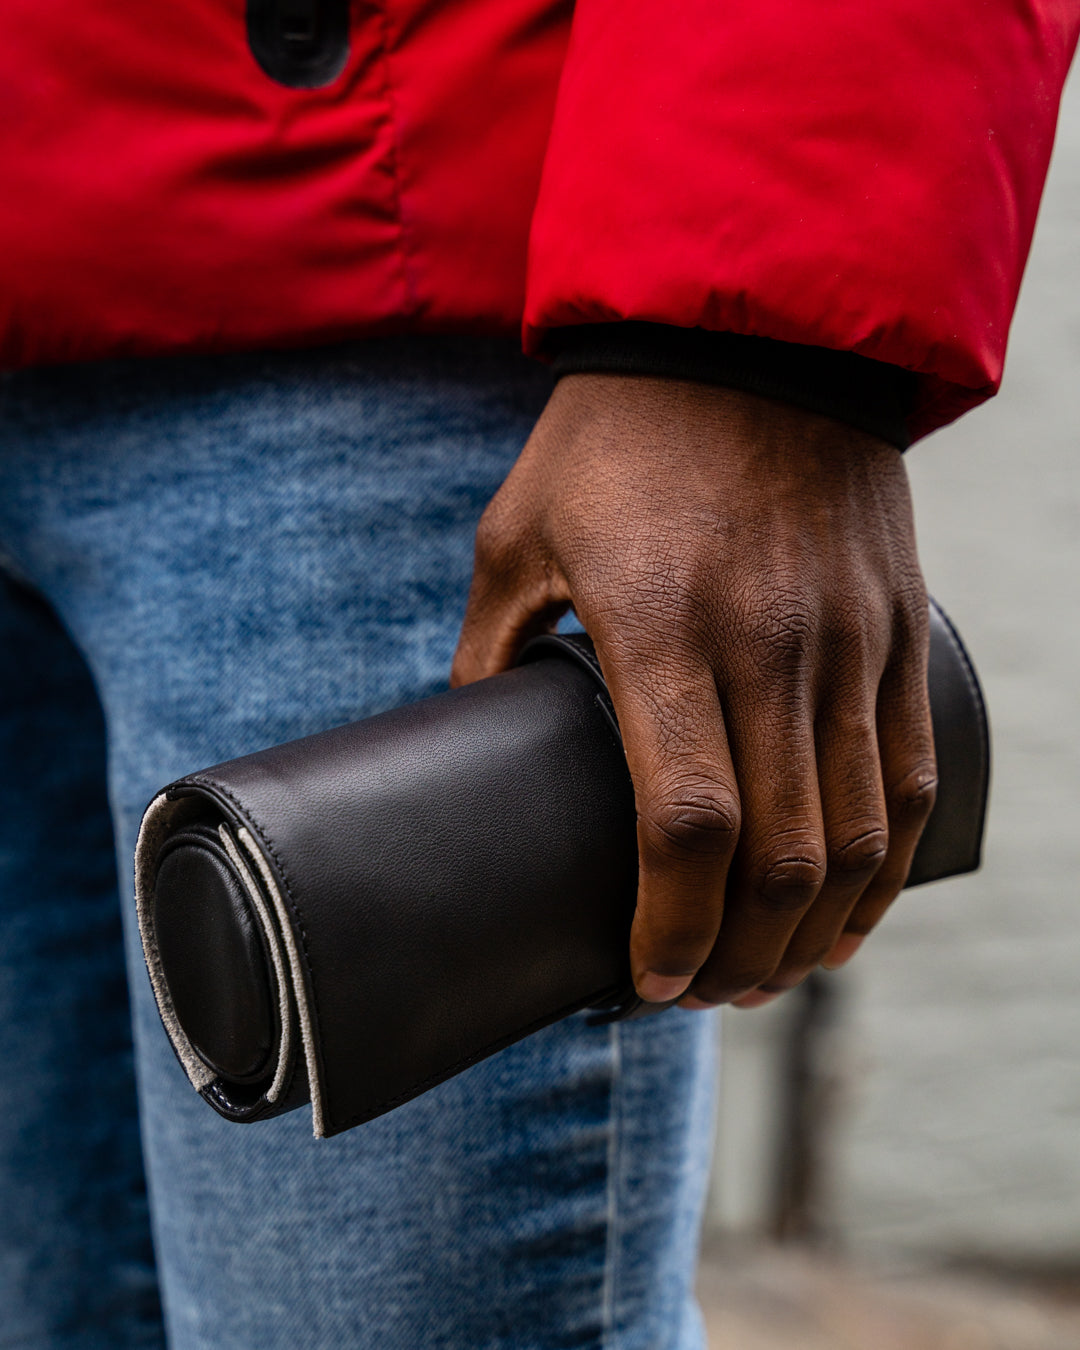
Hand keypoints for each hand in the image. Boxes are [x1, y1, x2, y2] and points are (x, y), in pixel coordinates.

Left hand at [451, 374, 936, 1007]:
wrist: (751, 335)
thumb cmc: (615, 439)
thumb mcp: (519, 532)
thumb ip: (492, 642)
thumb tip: (472, 731)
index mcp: (661, 628)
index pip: (687, 822)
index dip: (672, 925)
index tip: (649, 979)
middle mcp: (770, 646)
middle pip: (782, 855)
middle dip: (744, 955)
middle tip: (704, 994)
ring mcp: (849, 640)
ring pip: (857, 834)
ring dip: (817, 931)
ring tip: (772, 974)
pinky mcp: (897, 630)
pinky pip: (912, 775)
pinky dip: (888, 865)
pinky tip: (852, 912)